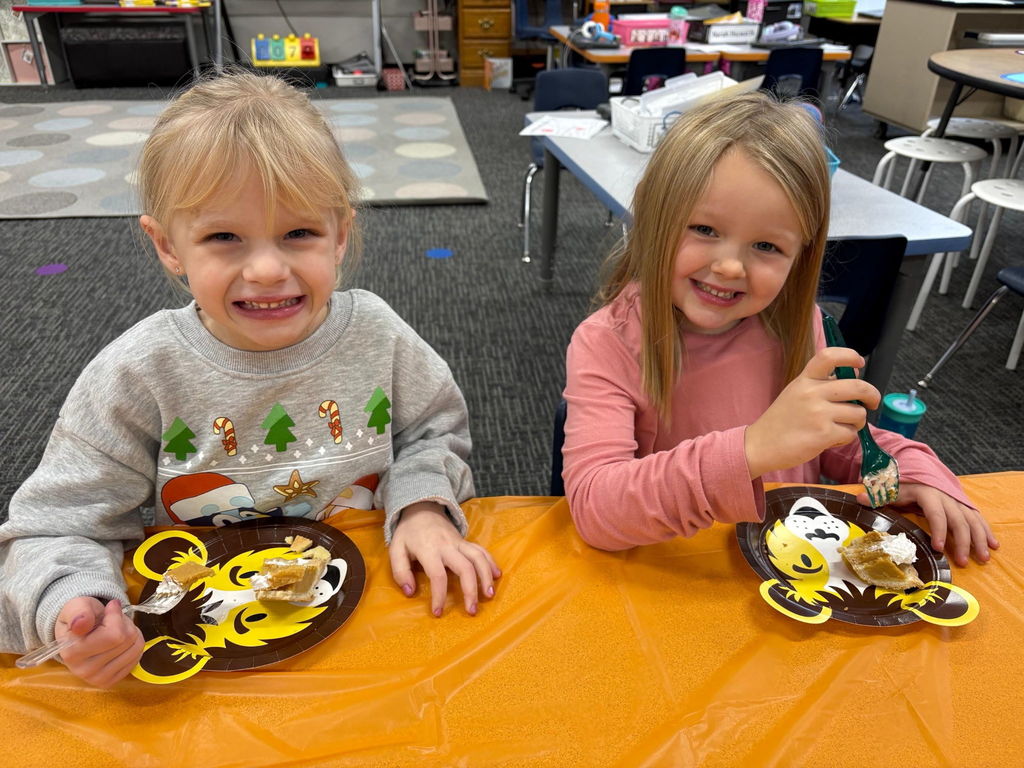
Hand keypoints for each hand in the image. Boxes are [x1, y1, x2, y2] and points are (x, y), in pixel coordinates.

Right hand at [55, 596, 143, 687]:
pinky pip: (137, 658)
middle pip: (126, 639)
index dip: (116, 616)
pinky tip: (120, 641)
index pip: (114, 634)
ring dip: (131, 632)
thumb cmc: (79, 617)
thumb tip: (81, 624)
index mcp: (72, 652)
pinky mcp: (110, 681)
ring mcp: (98, 679)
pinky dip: (134, 644)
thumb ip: (79, 612)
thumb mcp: (76, 606)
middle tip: (112, 619)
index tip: (110, 607)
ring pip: (135, 648)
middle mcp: (83, 670)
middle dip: (124, 623)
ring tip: (115, 629)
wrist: (77, 634)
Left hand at [389, 501, 500, 616]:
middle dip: (471, 590)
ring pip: (478, 558)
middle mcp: (447, 546)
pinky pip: (481, 550)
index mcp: (429, 549)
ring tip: (489, 596)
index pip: (438, 575)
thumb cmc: (408, 533)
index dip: (439, 596)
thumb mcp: (395, 549)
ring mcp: (459, 542)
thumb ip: (400, 571)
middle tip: (472, 611)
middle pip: (465, 568)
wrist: (421, 508)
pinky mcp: (466, 541)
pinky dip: (491, 562)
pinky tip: (496, 575)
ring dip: (486, 577)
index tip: (438, 612)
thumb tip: (410, 592)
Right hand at [745, 347, 879, 477]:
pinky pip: (851, 433)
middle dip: (872, 396)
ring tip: (841, 427)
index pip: (829, 356)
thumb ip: (821, 385)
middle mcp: (812, 392)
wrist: (760, 445)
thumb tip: (855, 378)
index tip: (859, 364)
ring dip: (856, 423)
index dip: (850, 356)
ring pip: (859, 413)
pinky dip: (845, 438)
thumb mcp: (796, 393)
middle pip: (858, 387)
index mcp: (805, 379)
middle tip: (872, 403)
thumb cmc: (781, 421)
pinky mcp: (823, 434)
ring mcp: (818, 413)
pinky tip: (832, 439)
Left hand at [855, 483, 999, 566]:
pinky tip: (994, 546)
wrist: (920, 469)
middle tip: (961, 561)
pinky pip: (978, 519)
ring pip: (972, 521)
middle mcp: (947, 498)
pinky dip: (987, 532)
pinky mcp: (965, 506)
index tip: (938, 548)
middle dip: (962, 541)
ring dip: (979, 539)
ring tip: (983, 558)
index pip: (936, 514)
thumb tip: (858, 499)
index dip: (939, 530)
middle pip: (958, 520)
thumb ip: (877, 495)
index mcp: (929, 493)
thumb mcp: (890, 488)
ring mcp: (958, 502)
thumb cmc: (904, 483)